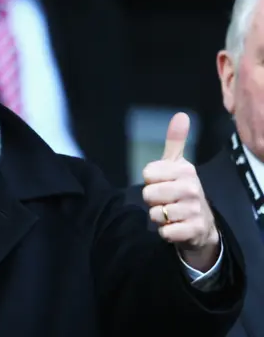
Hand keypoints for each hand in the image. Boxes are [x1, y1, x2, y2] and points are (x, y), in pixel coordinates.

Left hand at [142, 113, 219, 271]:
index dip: (150, 181)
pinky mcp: (193, 230)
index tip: (163, 183)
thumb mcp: (179, 165)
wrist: (202, 225)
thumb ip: (175, 142)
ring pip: (154, 213)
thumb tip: (180, 115)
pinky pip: (164, 232)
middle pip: (148, 194)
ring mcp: (194, 210)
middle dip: (152, 201)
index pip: (147, 173)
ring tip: (171, 215)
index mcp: (185, 170)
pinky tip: (176, 228)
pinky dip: (165, 232)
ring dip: (158, 218)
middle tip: (166, 201)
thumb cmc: (183, 191)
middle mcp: (192, 188)